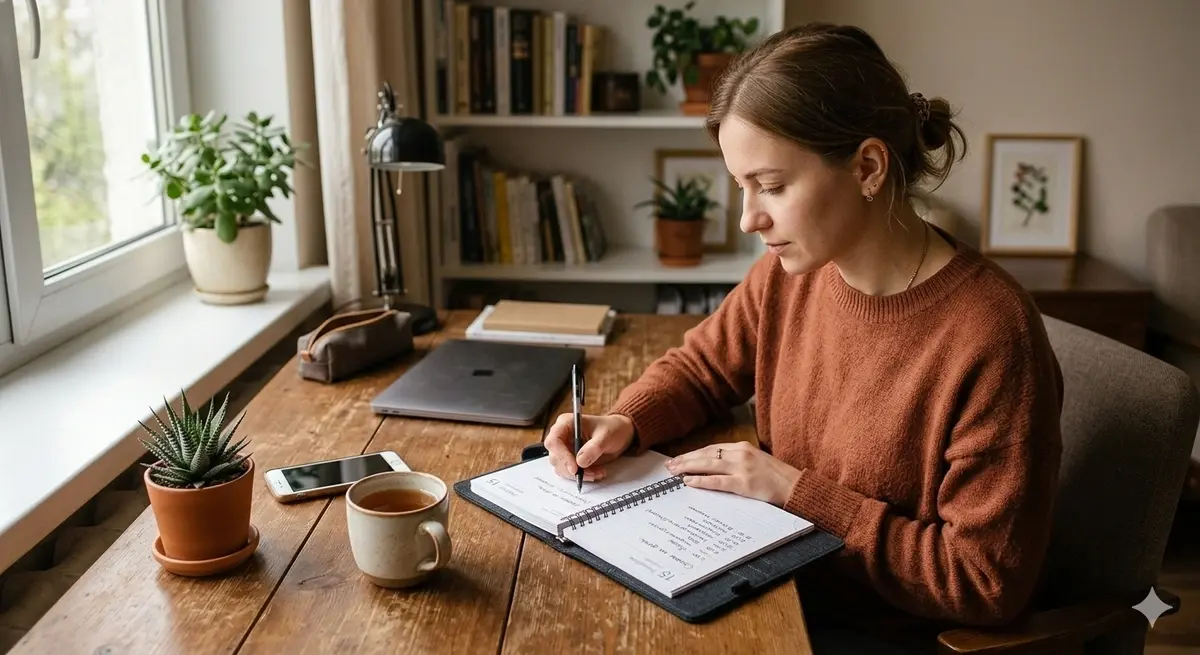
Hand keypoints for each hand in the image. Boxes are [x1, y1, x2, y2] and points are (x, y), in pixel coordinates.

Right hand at [544, 413, 635, 482]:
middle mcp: (562, 436)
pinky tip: (596, 472)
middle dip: (572, 469)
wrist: (619, 434)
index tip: (575, 468)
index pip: (554, 441)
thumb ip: (593, 448)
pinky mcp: (570, 460)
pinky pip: (570, 472)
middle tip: (591, 473)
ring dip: (579, 474)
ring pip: (562, 468)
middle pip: (555, 457)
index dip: (562, 455)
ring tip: (598, 472)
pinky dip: (582, 476)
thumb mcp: (606, 436)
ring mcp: (565, 449)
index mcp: (566, 423)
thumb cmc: (611, 428)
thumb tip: (580, 462)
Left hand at [665, 441, 801, 506]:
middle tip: (669, 465)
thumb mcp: (755, 461)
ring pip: (709, 465)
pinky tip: (689, 482)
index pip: (711, 448)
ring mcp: (743, 468)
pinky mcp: (745, 484)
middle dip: (685, 459)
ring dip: (688, 468)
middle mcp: (741, 454)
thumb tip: (713, 467)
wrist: (796, 486)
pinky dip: (702, 481)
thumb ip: (736, 461)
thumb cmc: (776, 477)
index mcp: (742, 447)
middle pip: (706, 454)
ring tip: (674, 472)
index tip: (679, 458)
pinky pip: (718, 481)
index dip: (693, 453)